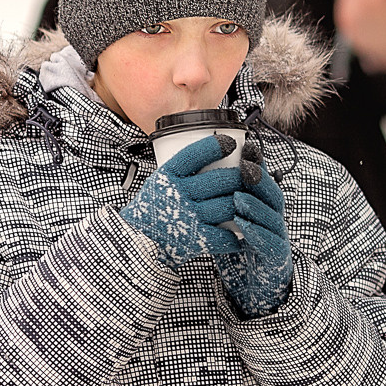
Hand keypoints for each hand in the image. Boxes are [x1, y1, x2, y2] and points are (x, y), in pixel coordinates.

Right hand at [118, 134, 242, 263]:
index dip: (214, 147)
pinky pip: (224, 237)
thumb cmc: (150, 210)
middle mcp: (177, 195)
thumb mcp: (158, 183)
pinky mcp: (194, 241)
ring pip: (227, 206)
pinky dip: (236, 235)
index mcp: (166, 177)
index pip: (193, 155)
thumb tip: (212, 155)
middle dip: (241, 176)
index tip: (230, 143)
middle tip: (251, 174)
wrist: (134, 242)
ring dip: (243, 203)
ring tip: (251, 199)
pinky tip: (243, 231)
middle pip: (219, 180)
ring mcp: (187, 218)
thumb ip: (181, 172)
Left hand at [214, 141, 293, 317]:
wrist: (259, 286)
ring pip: (271, 217)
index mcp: (264, 207)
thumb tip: (197, 179)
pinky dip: (256, 233)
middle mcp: (274, 219)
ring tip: (238, 197)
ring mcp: (278, 237)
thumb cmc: (241, 250)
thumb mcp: (228, 223)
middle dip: (260, 180)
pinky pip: (269, 243)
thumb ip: (220, 204)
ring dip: (255, 206)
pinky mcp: (276, 257)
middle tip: (245, 167)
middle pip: (272, 195)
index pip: (262, 182)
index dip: (258, 165)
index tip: (246, 148)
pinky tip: (243, 227)